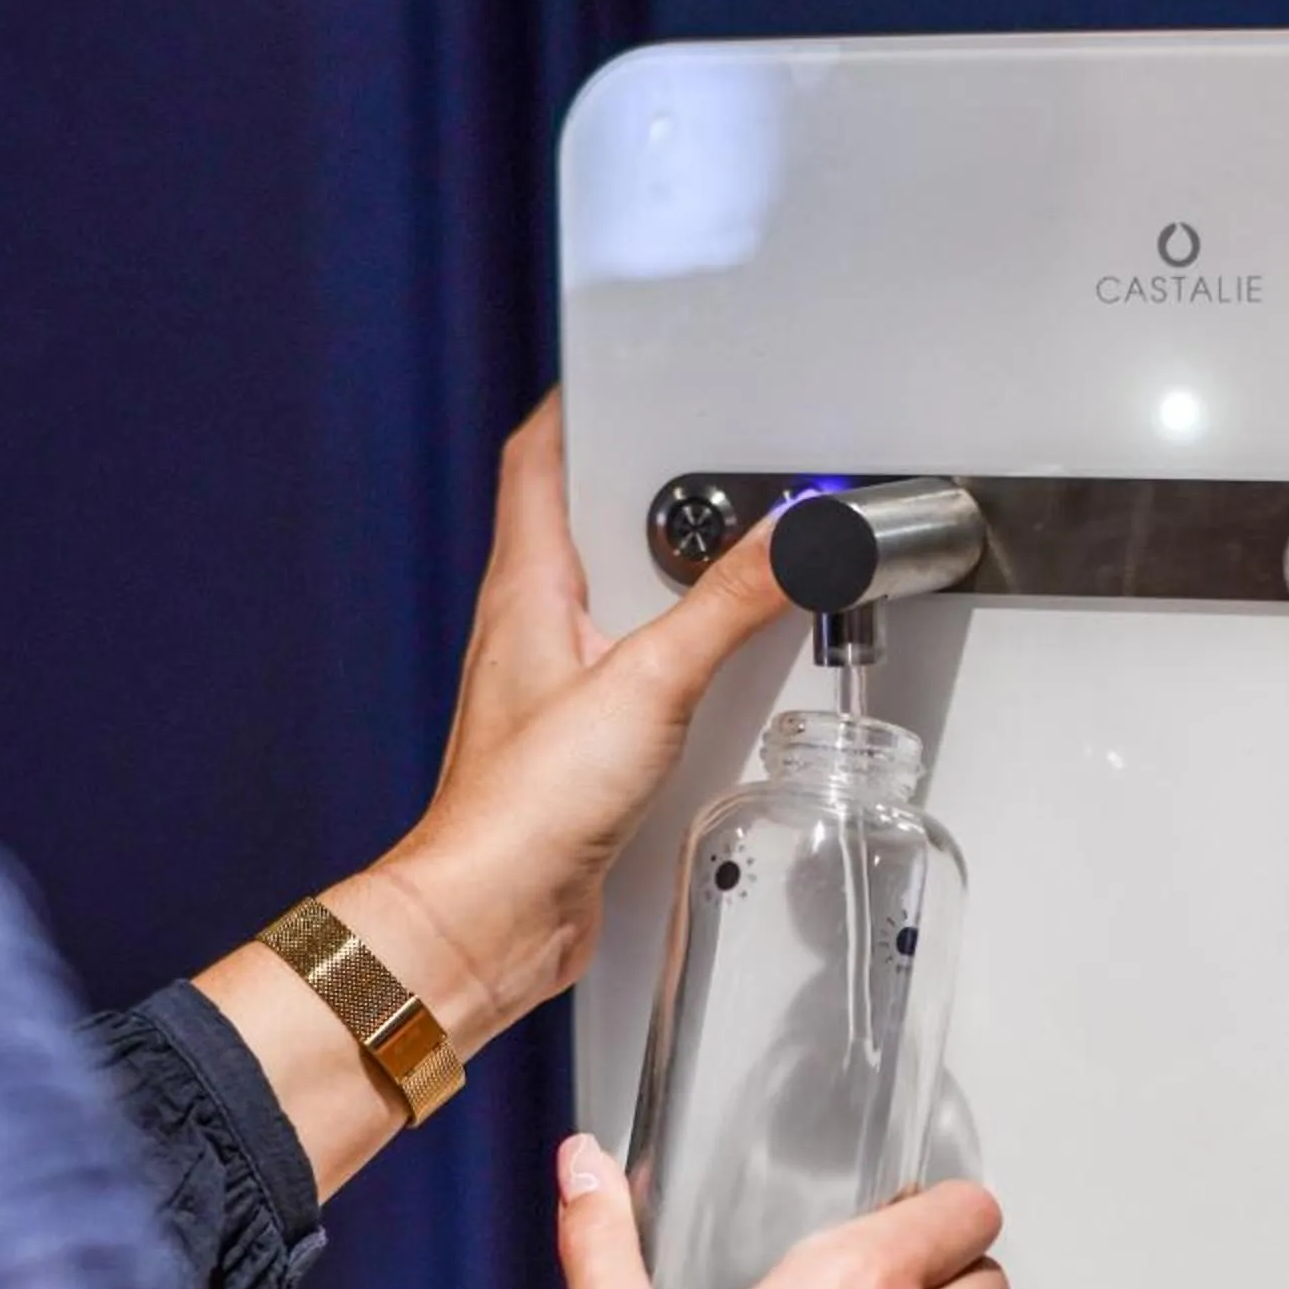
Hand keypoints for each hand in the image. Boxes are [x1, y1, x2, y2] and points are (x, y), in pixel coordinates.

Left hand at [194, 392, 787, 1199]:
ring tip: (731, 559)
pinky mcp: (580, 748)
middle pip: (581, 522)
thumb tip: (796, 538)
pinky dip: (677, 660)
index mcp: (527, 585)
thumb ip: (727, 606)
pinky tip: (717, 677)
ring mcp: (553, 689)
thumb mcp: (649, 684)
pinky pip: (634, 675)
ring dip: (666, 579)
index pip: (538, 456)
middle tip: (711, 462)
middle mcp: (531, 629)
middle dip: (645, 487)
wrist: (492, 917)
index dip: (582, 403)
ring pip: (611, 601)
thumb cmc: (523, 807)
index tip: (634, 370)